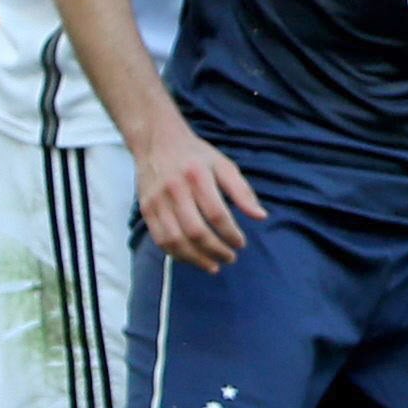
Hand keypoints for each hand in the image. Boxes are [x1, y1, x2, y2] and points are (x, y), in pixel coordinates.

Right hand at [133, 116, 264, 270]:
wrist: (158, 141)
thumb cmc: (196, 156)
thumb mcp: (224, 165)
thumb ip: (242, 192)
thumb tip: (261, 216)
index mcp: (197, 176)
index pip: (217, 214)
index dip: (231, 234)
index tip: (241, 243)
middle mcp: (175, 189)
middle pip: (195, 231)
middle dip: (216, 250)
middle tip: (230, 258)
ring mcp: (157, 201)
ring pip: (175, 240)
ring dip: (196, 259)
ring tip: (213, 266)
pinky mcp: (146, 209)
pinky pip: (160, 239)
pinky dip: (176, 254)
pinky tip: (192, 259)